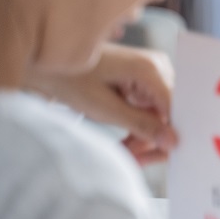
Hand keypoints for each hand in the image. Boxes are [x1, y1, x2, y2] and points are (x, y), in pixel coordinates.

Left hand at [26, 42, 177, 164]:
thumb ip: (142, 125)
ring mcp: (151, 72)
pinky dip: (138, 126)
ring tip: (126, 152)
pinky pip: (150, 109)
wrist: (45, 59)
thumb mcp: (106, 109)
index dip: (168, 135)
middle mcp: (157, 67)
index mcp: (150, 69)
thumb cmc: (70, 79)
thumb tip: (173, 141)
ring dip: (144, 136)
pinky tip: (127, 141)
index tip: (159, 157)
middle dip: (152, 139)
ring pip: (160, 115)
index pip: (175, 109)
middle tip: (135, 159)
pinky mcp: (143, 79)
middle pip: (169, 113)